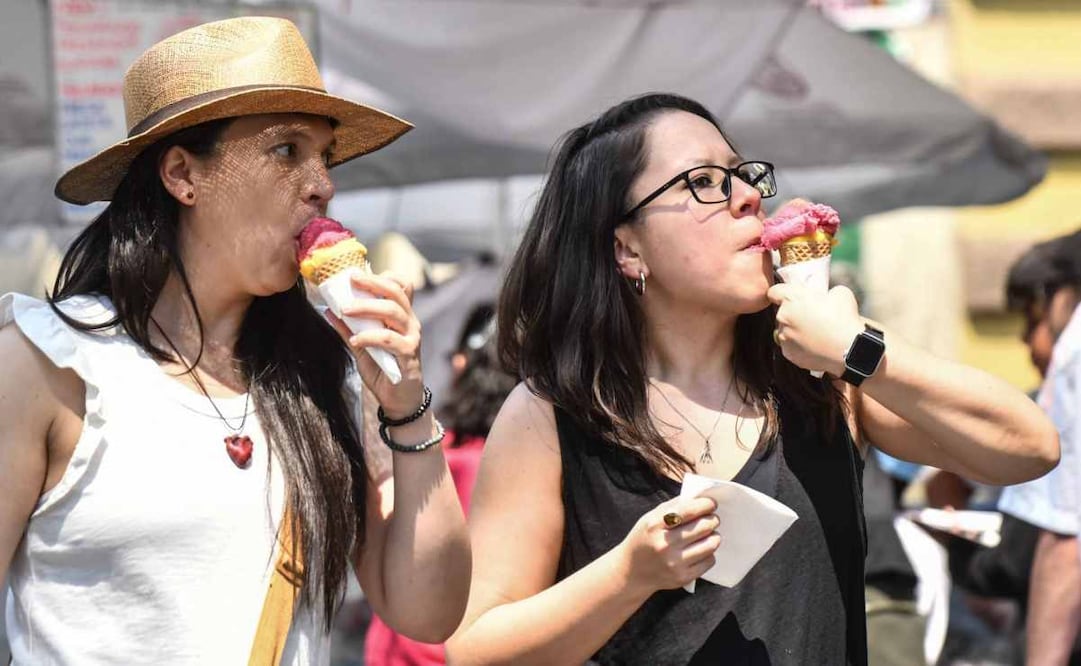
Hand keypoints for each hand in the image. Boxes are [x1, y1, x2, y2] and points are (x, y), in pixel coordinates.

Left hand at [324, 269, 425, 417]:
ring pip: (393, 312)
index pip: (401, 286)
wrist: (399, 401)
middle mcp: (410, 323)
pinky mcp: (409, 354)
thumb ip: (349, 329)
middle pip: (396, 293)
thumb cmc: (383, 370)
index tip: (358, 274)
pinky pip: (389, 339)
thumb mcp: (362, 347)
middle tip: (351, 279)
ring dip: (367, 308)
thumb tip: (328, 311)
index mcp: (401, 316)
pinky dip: (369, 337)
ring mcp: (412, 337)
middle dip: (372, 283)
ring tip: (346, 311)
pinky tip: (355, 340)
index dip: (383, 277)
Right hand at [618, 496, 720, 592]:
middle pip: (704, 526)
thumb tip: (699, 498)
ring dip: (714, 536)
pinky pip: (709, 561)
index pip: (688, 510)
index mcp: (655, 524)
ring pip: (710, 544)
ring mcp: (674, 562)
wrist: (631, 571)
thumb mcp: (650, 518)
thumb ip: (673, 507)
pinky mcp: (682, 577)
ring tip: (708, 534)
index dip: (705, 505)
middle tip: (712, 519)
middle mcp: (665, 544)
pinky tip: (701, 550)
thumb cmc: (644, 539)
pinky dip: (709, 553)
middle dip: (712, 520)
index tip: (711, 503)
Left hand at [767, 283, 863, 376]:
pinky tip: (815, 346)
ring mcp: (784, 338)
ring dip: (796, 330)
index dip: (781, 293)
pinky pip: (791, 347)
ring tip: (815, 334)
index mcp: (791, 299)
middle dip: (793, 314)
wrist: (850, 349)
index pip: (774, 292)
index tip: (789, 297)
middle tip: (811, 317)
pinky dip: (800, 346)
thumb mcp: (840, 292)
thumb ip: (826, 292)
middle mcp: (782, 317)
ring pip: (786, 331)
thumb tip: (826, 296)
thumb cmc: (844, 318)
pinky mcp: (789, 354)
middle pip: (782, 313)